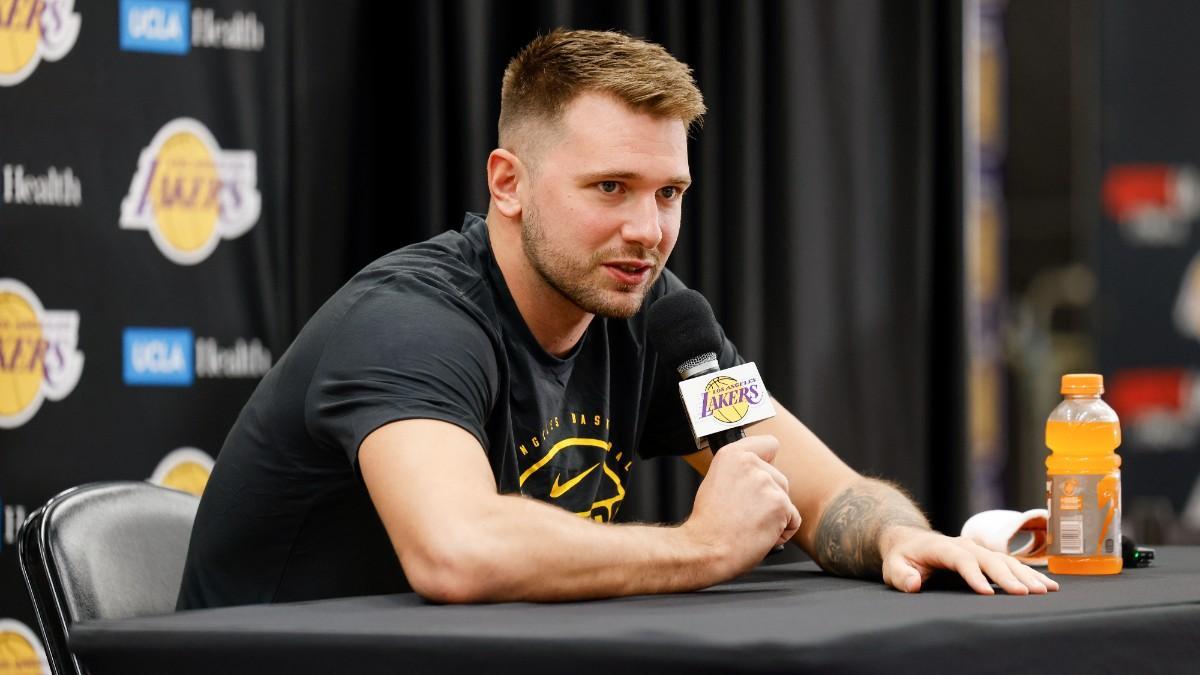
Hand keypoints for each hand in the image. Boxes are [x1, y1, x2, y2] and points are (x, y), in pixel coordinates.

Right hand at [683, 435, 802, 577]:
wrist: (706, 549)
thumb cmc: (708, 524)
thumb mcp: (716, 483)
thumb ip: (739, 472)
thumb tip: (758, 473)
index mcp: (732, 455)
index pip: (769, 444)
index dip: (768, 461)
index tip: (762, 473)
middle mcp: (750, 464)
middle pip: (779, 478)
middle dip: (770, 497)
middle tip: (745, 513)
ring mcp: (767, 483)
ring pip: (785, 500)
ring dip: (775, 516)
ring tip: (750, 525)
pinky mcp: (780, 504)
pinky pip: (793, 520)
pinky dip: (782, 532)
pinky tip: (760, 534)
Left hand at [880, 526, 1060, 594]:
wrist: (910, 541)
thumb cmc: (902, 557)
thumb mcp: (893, 566)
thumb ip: (901, 575)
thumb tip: (913, 584)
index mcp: (941, 547)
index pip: (960, 559)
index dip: (973, 575)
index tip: (986, 592)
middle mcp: (964, 545)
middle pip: (989, 559)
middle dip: (1008, 577)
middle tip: (1026, 594)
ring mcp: (977, 549)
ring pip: (1005, 560)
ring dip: (1025, 575)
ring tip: (1045, 591)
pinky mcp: (987, 557)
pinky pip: (1011, 564)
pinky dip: (1029, 574)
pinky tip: (1048, 586)